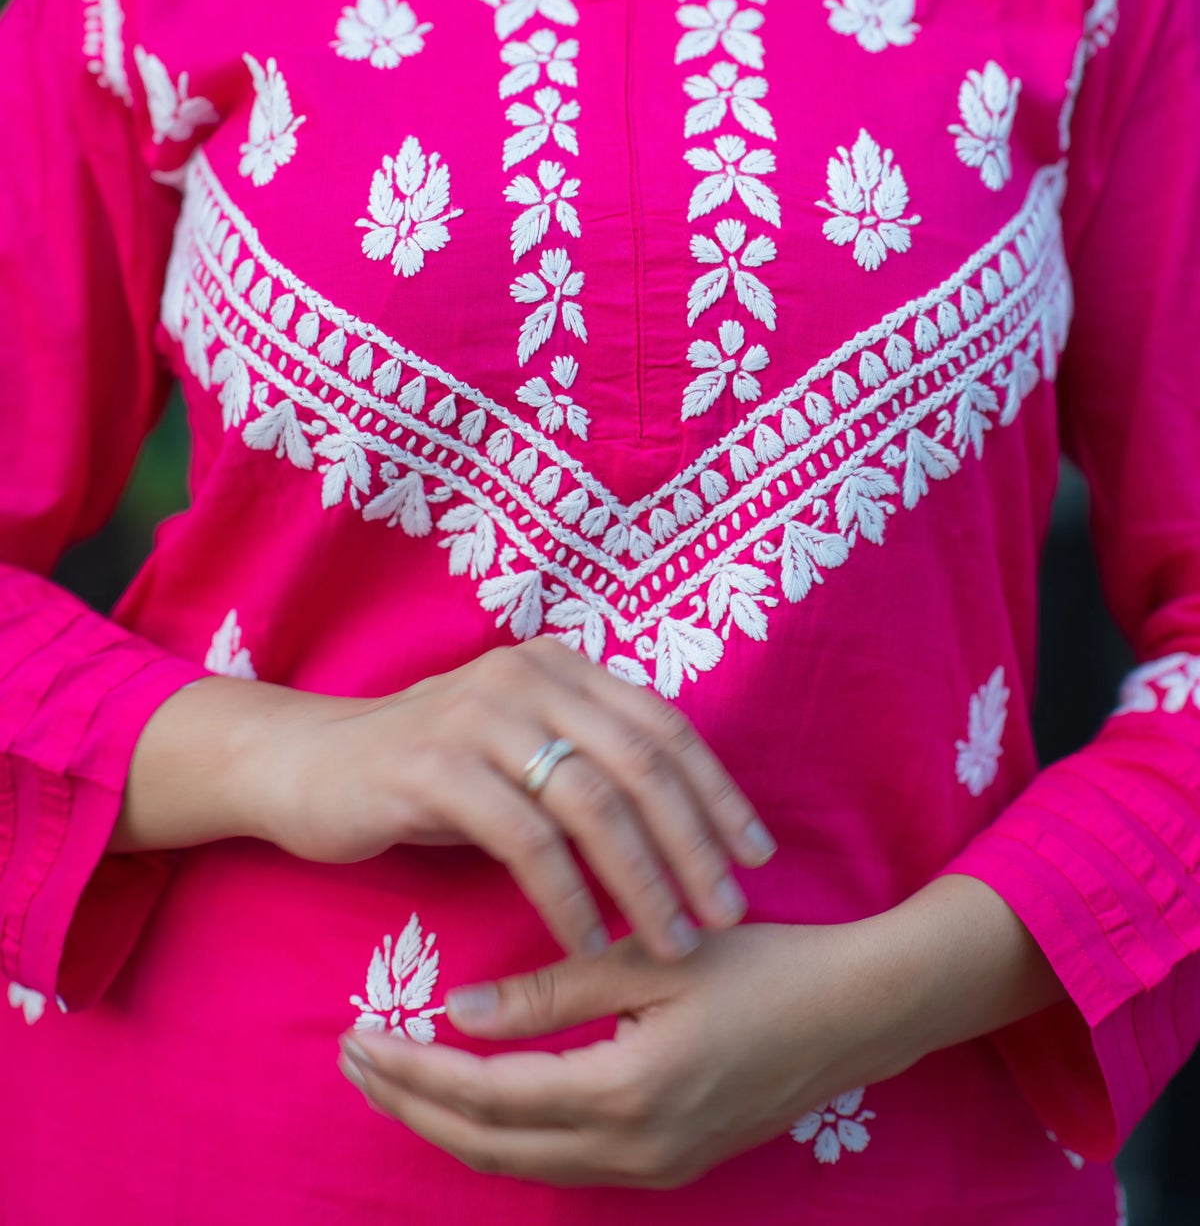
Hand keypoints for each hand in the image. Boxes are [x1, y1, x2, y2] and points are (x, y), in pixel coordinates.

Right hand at [255, 637, 775, 961]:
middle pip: (641, 762)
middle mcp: (528, 676)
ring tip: (672, 939)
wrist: (306, 764)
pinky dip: (567, 895)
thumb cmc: (428, 769)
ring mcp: (480, 716)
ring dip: (643, 878)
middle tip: (728, 912)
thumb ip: (587, 759)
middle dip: (695, 843)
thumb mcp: (518, 748)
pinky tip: (588, 938)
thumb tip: (685, 818)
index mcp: (560, 666)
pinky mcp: (434, 767)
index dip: (717, 793)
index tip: (757, 857)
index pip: (663, 725)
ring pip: (593, 800)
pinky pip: (525, 838)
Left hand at [336, 924, 897, 1188]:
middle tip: (353, 1059)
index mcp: (626, 1092)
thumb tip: (460, 1009)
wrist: (858, 1011)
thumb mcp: (655, 956)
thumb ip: (555, 986)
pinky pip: (560, 1161)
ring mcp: (654, 1168)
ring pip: (520, 1163)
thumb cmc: (762, 964)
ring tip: (396, 1076)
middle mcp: (633, 1150)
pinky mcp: (669, 1162)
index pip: (486, 1095)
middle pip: (489, 1145)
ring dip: (451, 1123)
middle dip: (412, 1106)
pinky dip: (503, 1133)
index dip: (414, 1071)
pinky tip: (477, 1095)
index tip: (359, 1036)